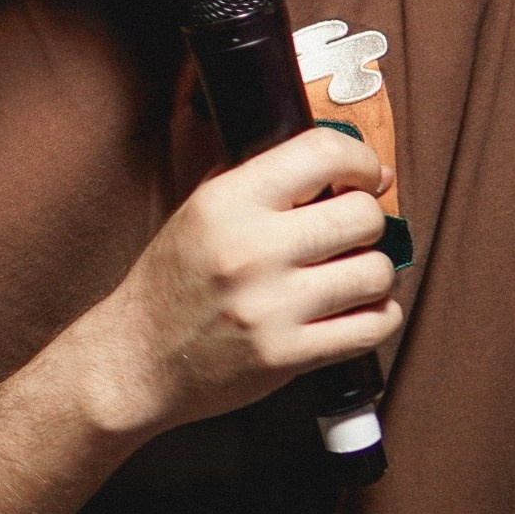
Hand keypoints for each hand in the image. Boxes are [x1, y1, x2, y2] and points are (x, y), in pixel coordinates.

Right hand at [93, 126, 402, 436]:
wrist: (136, 359)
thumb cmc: (171, 284)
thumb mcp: (197, 211)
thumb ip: (258, 179)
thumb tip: (346, 164)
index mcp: (225, 203)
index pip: (323, 153)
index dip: (359, 159)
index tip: (363, 174)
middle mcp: (250, 251)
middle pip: (362, 216)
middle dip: (366, 221)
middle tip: (350, 231)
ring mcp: (271, 307)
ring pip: (377, 272)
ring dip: (372, 272)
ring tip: (348, 274)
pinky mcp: (288, 355)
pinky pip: (374, 326)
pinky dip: (377, 316)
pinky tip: (353, 310)